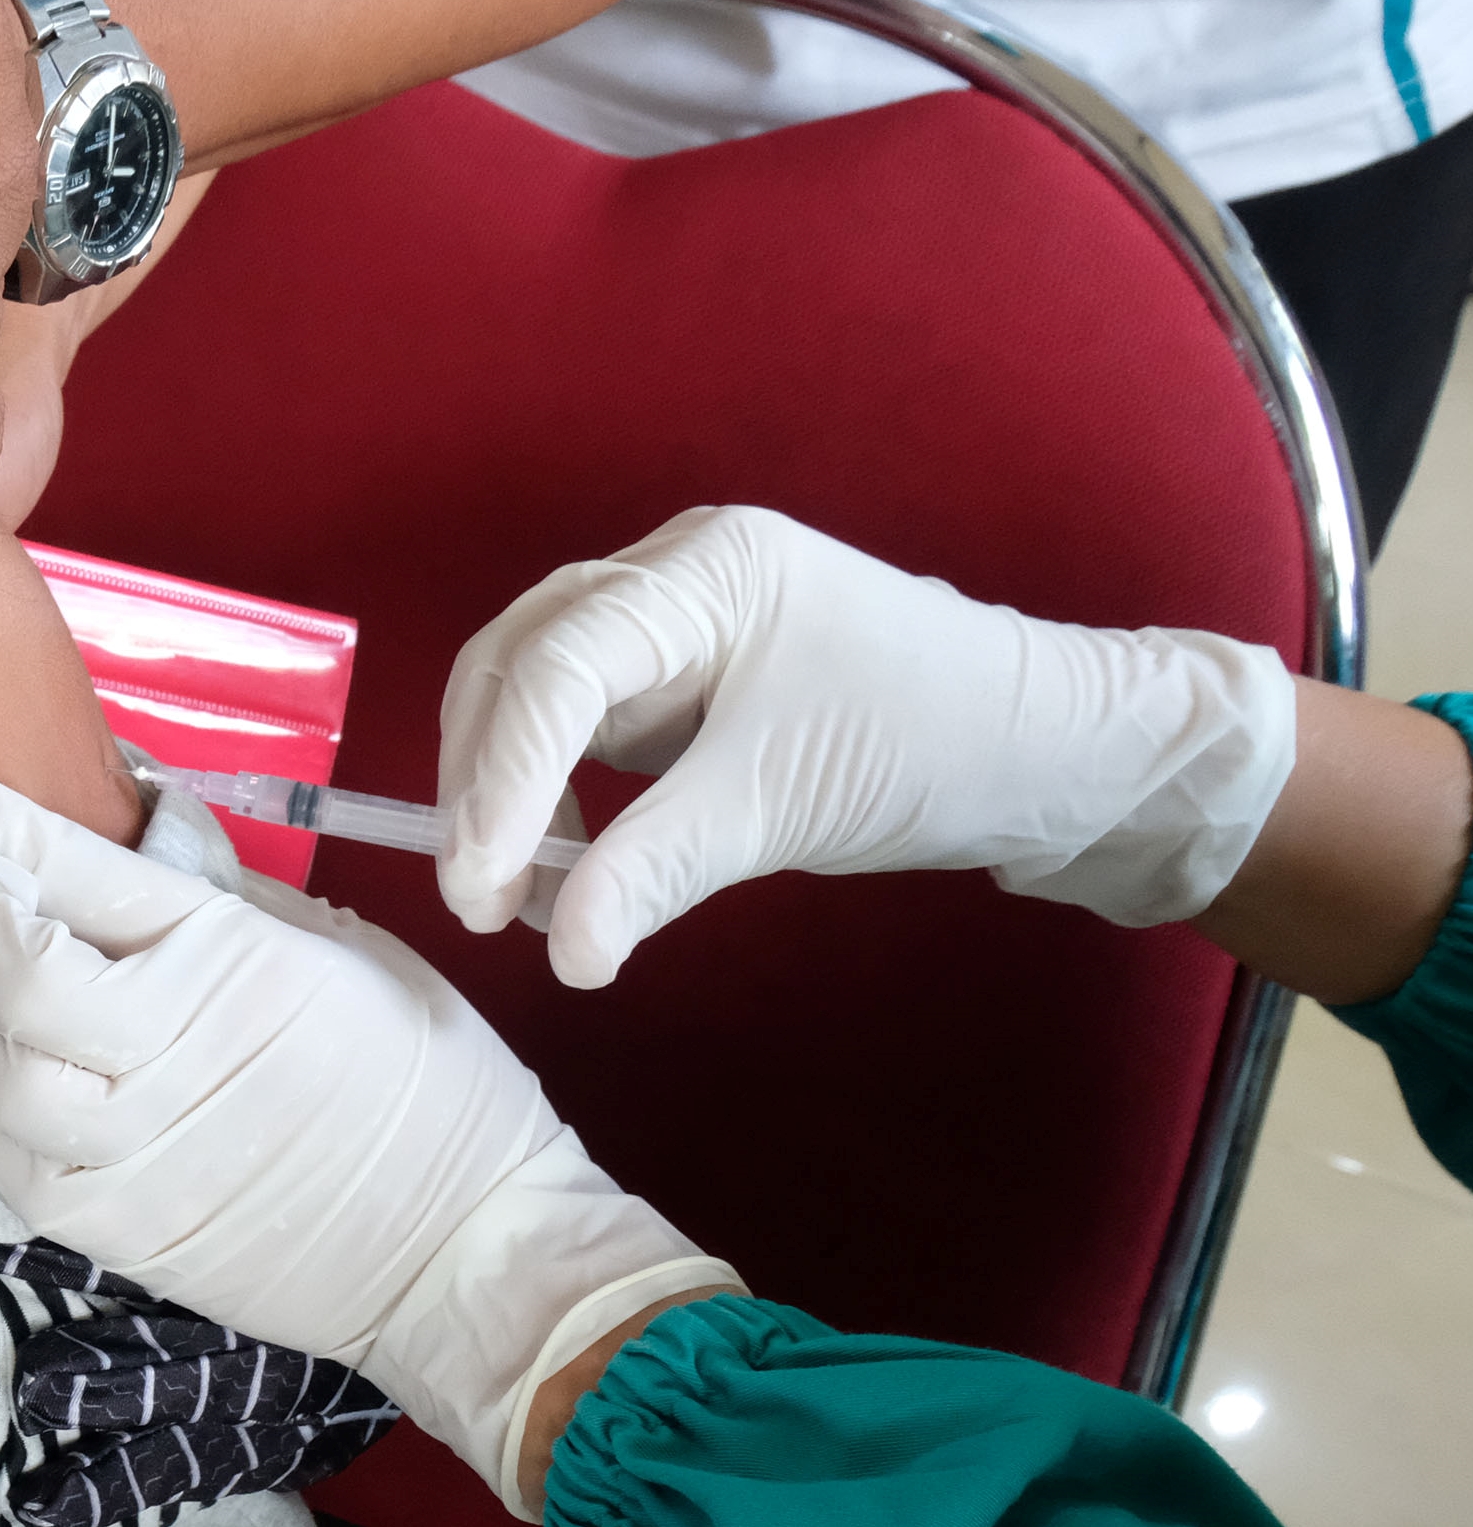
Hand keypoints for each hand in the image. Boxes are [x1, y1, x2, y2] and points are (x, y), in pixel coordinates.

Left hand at [0, 755, 731, 1502]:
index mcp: (238, 961)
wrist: (470, 1253)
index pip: (71, 871)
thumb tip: (118, 827)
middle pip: (10, 970)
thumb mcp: (339, 949)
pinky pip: (1, 1157)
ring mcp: (141, 1152)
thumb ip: (218, 897)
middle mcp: (178, 1051)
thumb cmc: (425, 1085)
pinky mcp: (120, 1230)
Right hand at [437, 505, 1298, 988]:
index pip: (558, 665)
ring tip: (519, 895)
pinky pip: (574, 730)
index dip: (502, 777)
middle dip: (482, 783)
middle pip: (517, 666)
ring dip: (503, 794)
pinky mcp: (676, 682)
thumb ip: (655, 869)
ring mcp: (670, 626)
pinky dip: (547, 798)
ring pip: (529, 697)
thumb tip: (562, 954)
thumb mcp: (785, 807)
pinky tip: (564, 864)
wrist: (1046, 750)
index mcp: (707, 572)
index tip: (481, 885)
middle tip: (480, 901)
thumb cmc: (935, 742)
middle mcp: (671, 578)